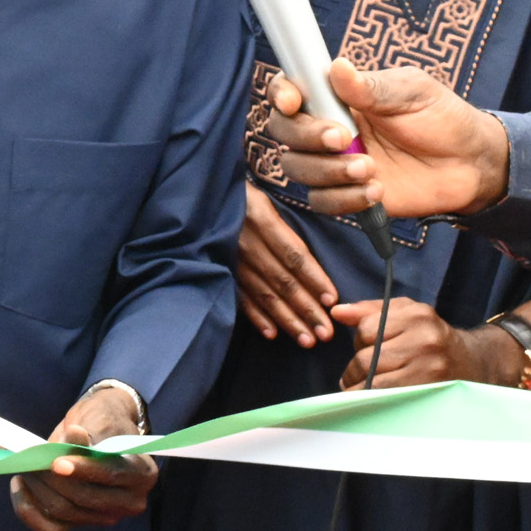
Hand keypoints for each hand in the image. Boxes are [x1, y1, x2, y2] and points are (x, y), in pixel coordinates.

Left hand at [10, 386, 157, 530]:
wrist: (98, 432)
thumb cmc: (102, 422)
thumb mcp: (98, 420)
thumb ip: (87, 433)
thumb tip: (74, 436)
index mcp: (142, 474)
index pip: (112, 475)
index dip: (84, 469)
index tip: (57, 461)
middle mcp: (129, 502)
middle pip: (84, 497)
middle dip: (51, 477)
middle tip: (27, 457)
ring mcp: (105, 517)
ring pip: (64, 511)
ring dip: (37, 487)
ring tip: (21, 464)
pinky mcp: (81, 524)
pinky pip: (51, 528)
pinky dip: (29, 509)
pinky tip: (19, 486)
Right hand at [236, 184, 338, 345]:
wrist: (198, 191)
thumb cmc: (241, 193)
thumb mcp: (264, 196)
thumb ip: (286, 224)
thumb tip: (315, 260)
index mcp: (261, 217)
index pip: (293, 254)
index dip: (314, 278)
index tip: (332, 300)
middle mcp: (246, 241)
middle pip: (282, 280)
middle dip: (306, 309)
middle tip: (326, 334)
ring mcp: (231, 258)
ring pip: (263, 293)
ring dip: (286, 319)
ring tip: (307, 339)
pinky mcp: (220, 267)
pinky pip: (240, 296)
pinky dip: (256, 316)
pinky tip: (272, 333)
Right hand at [262, 60, 510, 219]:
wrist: (471, 164)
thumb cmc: (442, 118)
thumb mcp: (413, 92)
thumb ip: (372, 87)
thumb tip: (337, 67)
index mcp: (338, 96)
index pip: (291, 91)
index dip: (281, 94)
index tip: (293, 100)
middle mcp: (328, 128)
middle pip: (285, 133)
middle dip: (307, 136)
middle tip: (344, 138)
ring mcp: (335, 163)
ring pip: (297, 168)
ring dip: (328, 171)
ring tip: (370, 169)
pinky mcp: (348, 195)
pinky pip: (323, 202)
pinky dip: (344, 199)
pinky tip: (377, 191)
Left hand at [329, 298, 518, 389]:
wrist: (473, 362)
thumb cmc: (430, 336)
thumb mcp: (405, 313)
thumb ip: (369, 310)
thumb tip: (337, 311)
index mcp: (416, 315)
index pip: (366, 330)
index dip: (359, 342)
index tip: (362, 349)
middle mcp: (425, 339)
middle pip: (367, 358)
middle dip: (354, 370)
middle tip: (354, 376)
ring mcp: (429, 367)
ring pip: (374, 381)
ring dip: (360, 388)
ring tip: (360, 388)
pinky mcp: (430, 390)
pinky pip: (388, 398)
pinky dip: (374, 399)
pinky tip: (373, 398)